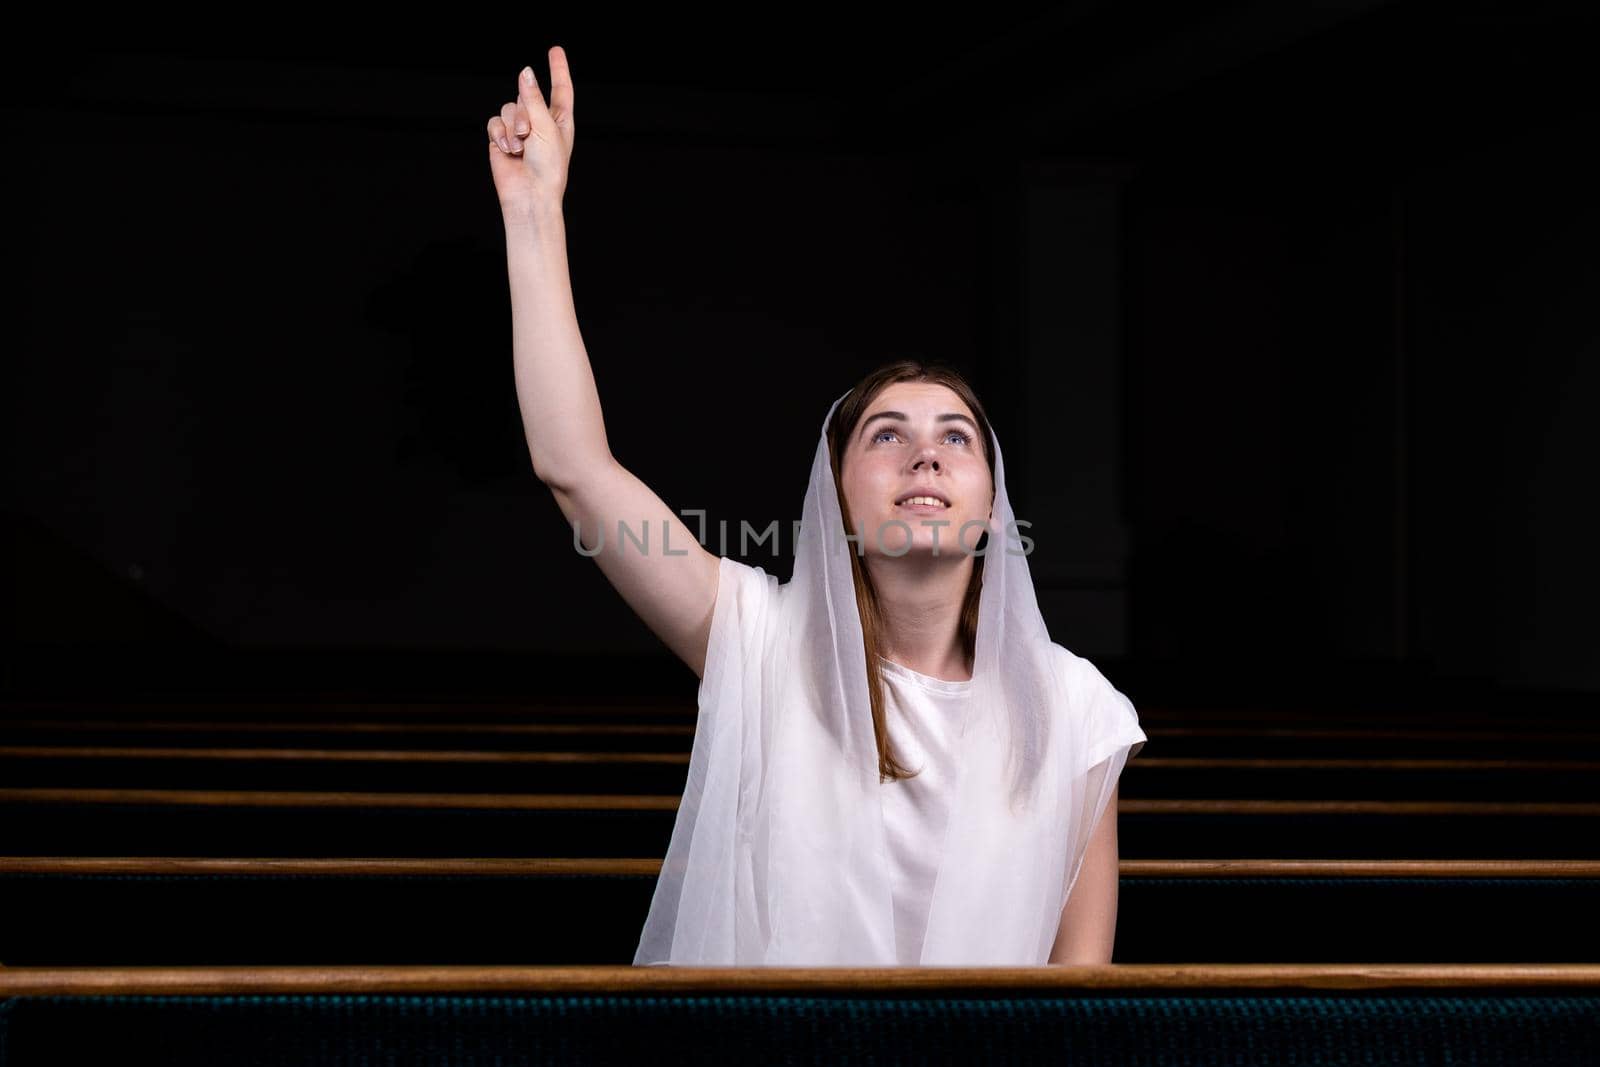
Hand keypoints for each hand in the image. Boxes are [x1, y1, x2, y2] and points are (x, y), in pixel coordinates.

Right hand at [486, 47, 574, 214]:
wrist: (529, 193)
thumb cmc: (548, 166)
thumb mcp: (546, 127)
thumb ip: (533, 98)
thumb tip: (525, 71)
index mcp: (560, 120)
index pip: (560, 89)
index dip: (558, 69)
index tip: (555, 50)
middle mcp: (539, 122)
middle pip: (526, 95)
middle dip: (524, 112)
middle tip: (528, 135)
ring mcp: (519, 130)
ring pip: (508, 107)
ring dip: (512, 126)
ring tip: (520, 147)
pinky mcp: (501, 138)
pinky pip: (494, 122)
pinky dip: (499, 135)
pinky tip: (509, 151)